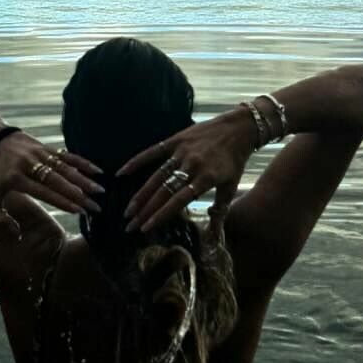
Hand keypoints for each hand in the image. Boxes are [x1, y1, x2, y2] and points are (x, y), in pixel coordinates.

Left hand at [0, 131, 104, 223]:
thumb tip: (15, 232)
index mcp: (16, 178)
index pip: (43, 192)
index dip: (62, 201)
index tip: (79, 211)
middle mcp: (30, 165)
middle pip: (58, 181)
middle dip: (79, 194)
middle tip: (95, 206)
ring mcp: (40, 154)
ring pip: (65, 168)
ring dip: (84, 179)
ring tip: (100, 191)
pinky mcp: (47, 147)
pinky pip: (67, 155)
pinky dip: (82, 162)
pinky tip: (97, 171)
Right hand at [118, 111, 255, 235]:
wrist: (240, 127)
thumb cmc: (235, 160)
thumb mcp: (231, 186)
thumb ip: (219, 210)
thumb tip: (213, 235)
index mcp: (205, 178)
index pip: (178, 201)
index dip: (160, 215)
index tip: (146, 228)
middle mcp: (191, 165)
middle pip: (163, 191)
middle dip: (145, 210)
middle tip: (130, 225)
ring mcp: (182, 151)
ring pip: (156, 176)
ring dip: (141, 193)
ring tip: (129, 209)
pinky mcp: (176, 139)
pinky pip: (153, 151)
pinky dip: (137, 161)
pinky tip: (122, 173)